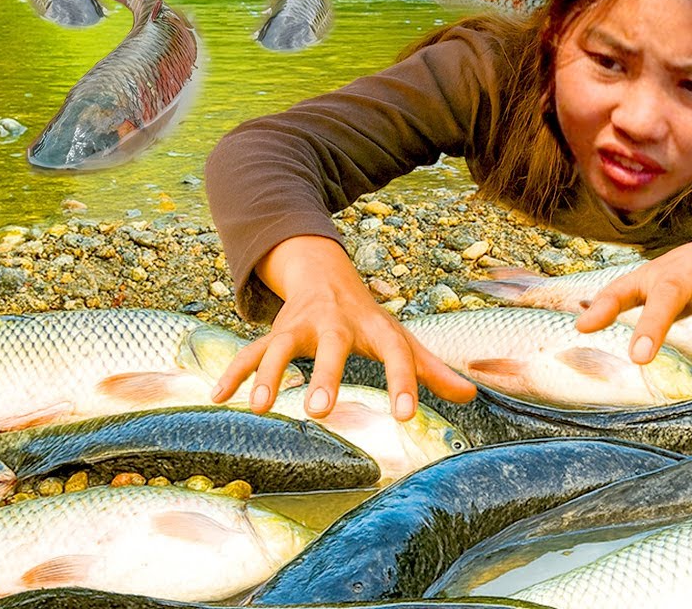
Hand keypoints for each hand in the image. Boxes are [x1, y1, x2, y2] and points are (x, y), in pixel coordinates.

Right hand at [210, 236, 475, 419]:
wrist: (325, 273)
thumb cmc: (369, 319)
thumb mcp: (402, 339)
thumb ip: (432, 370)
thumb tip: (471, 396)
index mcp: (376, 328)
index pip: (396, 354)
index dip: (403, 383)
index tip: (404, 417)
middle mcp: (337, 324)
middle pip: (332, 348)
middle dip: (324, 376)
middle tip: (320, 411)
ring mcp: (302, 327)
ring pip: (281, 347)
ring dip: (269, 375)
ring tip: (261, 408)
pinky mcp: (275, 332)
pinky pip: (249, 352)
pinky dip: (235, 373)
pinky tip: (221, 397)